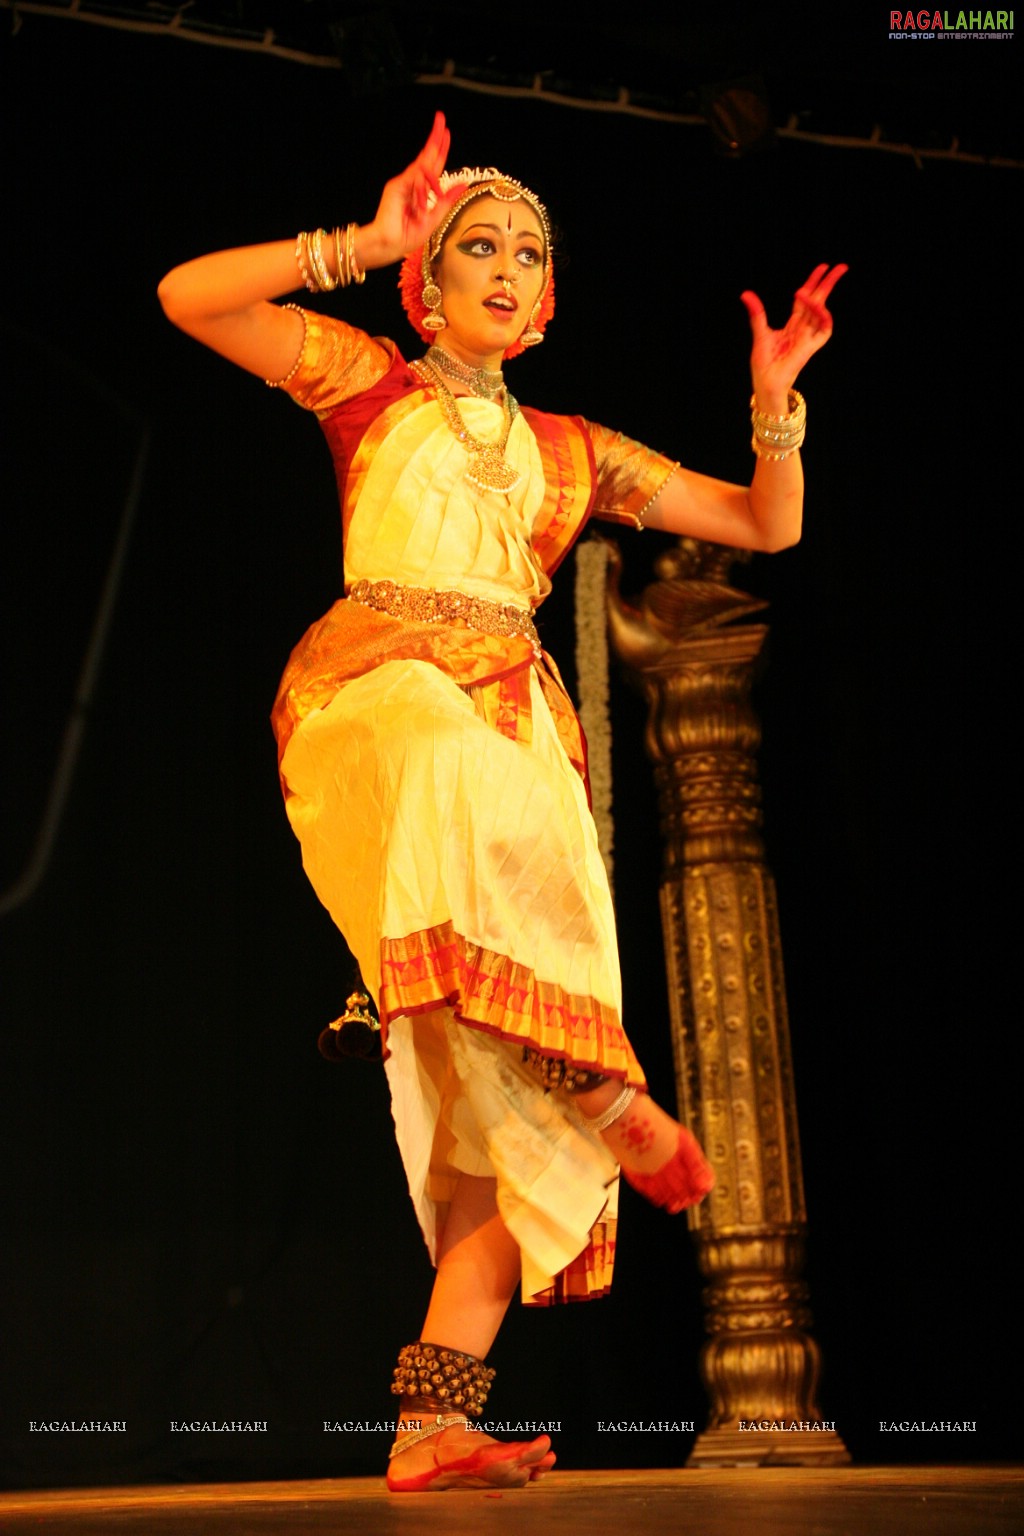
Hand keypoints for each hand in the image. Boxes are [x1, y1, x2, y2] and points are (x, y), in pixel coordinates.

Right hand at [363, 111, 466, 266]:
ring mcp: (403, 182)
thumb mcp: (435, 218)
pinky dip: (419, 192)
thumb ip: (447, 200)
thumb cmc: (408, 235)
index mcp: (422, 190)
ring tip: (418, 211)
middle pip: (427, 156)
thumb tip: (463, 184)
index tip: (446, 133)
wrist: (390, 245)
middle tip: (441, 119)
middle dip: (435, 139)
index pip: (434, 165)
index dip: (441, 149)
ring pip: (423, 172)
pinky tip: (417, 205)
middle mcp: (413, 182)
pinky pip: (415, 179)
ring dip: (425, 193)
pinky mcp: (396, 185)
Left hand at [741, 263, 846, 409]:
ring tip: (826, 277)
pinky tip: (818, 304)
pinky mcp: (812, 346)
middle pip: (819, 301)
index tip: (821, 267)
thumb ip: (757, 313)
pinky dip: (824, 315)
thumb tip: (746, 294)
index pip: (806, 299)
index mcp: (793, 325)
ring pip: (823, 311)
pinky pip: (825, 328)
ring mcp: (809, 337)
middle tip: (841, 266)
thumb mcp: (760, 332)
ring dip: (824, 294)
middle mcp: (804, 329)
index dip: (813, 283)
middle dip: (829, 283)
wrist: (766, 382)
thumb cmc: (764, 363)